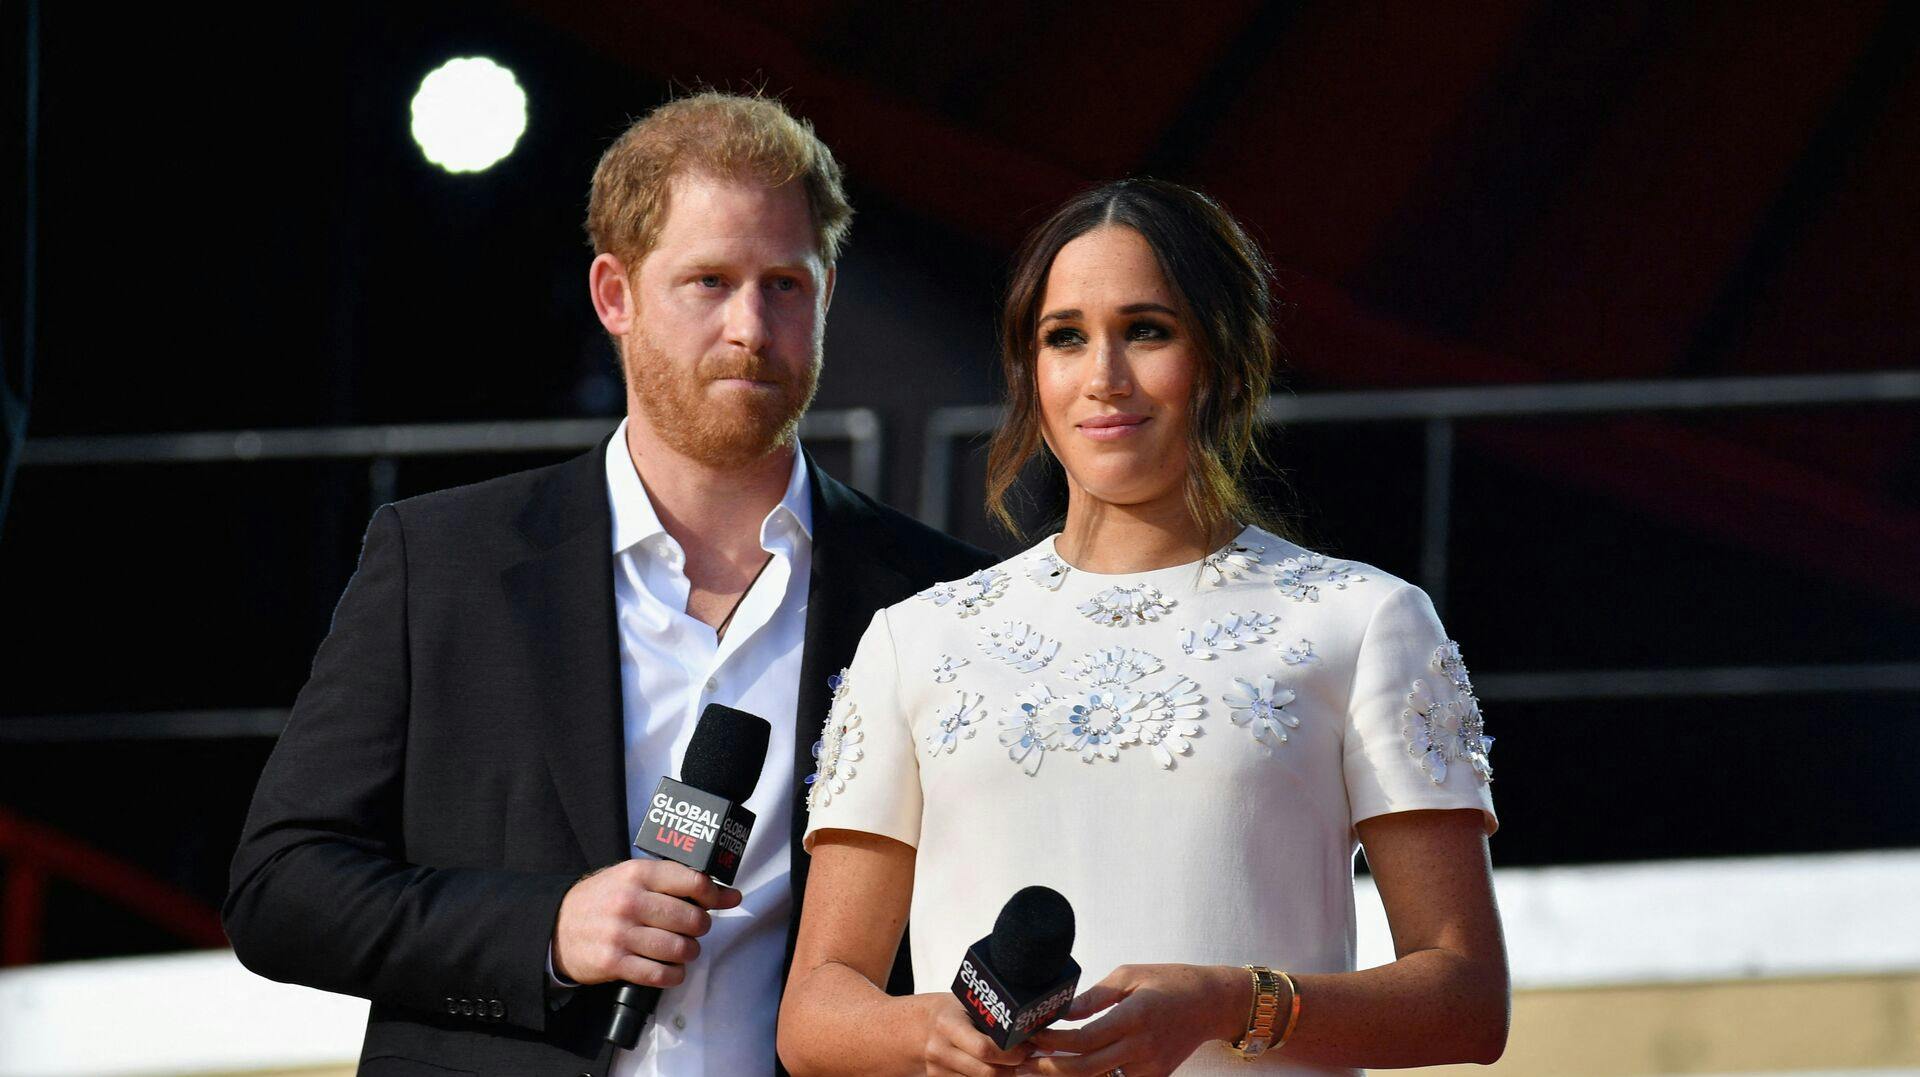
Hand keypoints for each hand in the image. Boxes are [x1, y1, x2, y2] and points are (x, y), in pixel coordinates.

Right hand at [551, 859, 742, 986]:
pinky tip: (670, 969)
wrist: (555, 926)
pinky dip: (673, 975)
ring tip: (683, 949)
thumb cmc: (602, 900)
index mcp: (637, 874)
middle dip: (702, 928)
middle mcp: (630, 902)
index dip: (715, 895)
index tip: (721, 902)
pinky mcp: (613, 962)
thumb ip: (674, 882)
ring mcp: (621, 933)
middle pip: (691, 919)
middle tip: (694, 929)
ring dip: (689, 953)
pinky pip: (659, 975)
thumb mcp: (631, 878)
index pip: (693, 881)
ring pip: (679, 949)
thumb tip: (728, 894)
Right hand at [922, 991, 1033, 1076]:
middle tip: (1028, 1057)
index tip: (1027, 1048)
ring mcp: (938, 1070)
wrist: (916, 1027)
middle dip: (1012, 1068)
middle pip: (986, 1073)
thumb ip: (993, 1018)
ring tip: (1015, 1062)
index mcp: (947, 1024)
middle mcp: (940, 1050)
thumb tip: (1034, 1030)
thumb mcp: (967, 1005)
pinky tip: (1000, 1069)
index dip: (1011, 1053)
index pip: (984, 1049)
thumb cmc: (949, 1011)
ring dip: (1004, 1076)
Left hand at [1021, 964, 1248, 1076]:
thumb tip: (1062, 1011)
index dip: (1054, 1041)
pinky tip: (1069, 1071)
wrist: (1210, 1003)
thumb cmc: (1169, 982)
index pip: (1085, 1038)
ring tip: (1035, 1069)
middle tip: (1022, 1062)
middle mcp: (1142, 1047)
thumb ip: (1095, 996)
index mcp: (1135, 1016)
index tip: (1031, 1034)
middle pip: (1086, 1068)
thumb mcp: (1130, 975)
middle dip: (1050, 1067)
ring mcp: (1150, 1067)